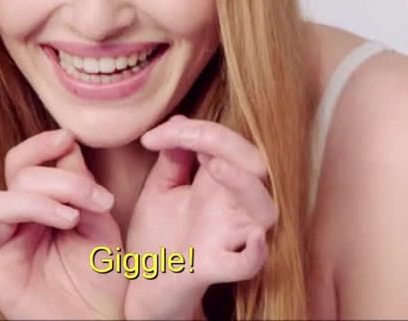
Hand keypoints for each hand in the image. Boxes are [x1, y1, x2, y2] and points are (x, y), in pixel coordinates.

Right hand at [0, 129, 127, 319]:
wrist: (105, 319)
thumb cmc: (101, 273)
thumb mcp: (100, 220)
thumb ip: (81, 186)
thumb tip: (66, 142)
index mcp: (38, 205)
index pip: (23, 163)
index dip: (40, 146)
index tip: (67, 138)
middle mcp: (16, 224)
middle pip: (15, 179)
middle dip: (56, 180)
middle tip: (94, 197)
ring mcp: (3, 250)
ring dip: (34, 202)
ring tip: (71, 219)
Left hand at [122, 115, 277, 319]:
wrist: (142, 287)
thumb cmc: (158, 239)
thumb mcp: (160, 191)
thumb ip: (172, 159)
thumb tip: (180, 120)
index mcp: (218, 186)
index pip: (226, 144)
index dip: (197, 130)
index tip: (152, 137)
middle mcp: (231, 209)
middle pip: (256, 167)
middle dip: (228, 144)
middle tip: (190, 139)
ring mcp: (228, 238)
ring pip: (265, 210)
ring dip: (244, 184)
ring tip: (214, 166)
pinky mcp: (216, 267)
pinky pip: (249, 263)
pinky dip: (255, 252)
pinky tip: (253, 238)